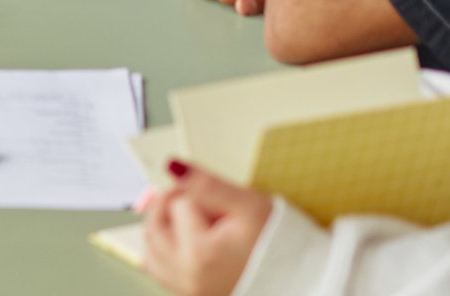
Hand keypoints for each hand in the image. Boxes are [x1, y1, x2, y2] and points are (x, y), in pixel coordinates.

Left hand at [142, 163, 273, 295]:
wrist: (299, 281)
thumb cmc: (278, 245)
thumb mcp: (249, 205)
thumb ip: (207, 184)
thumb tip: (173, 166)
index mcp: (200, 253)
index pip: (178, 203)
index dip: (198, 193)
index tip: (221, 203)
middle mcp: (186, 276)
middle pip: (155, 225)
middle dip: (172, 206)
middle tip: (200, 202)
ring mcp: (186, 290)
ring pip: (150, 248)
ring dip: (162, 227)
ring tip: (192, 219)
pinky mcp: (190, 295)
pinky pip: (159, 269)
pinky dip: (163, 251)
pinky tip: (186, 241)